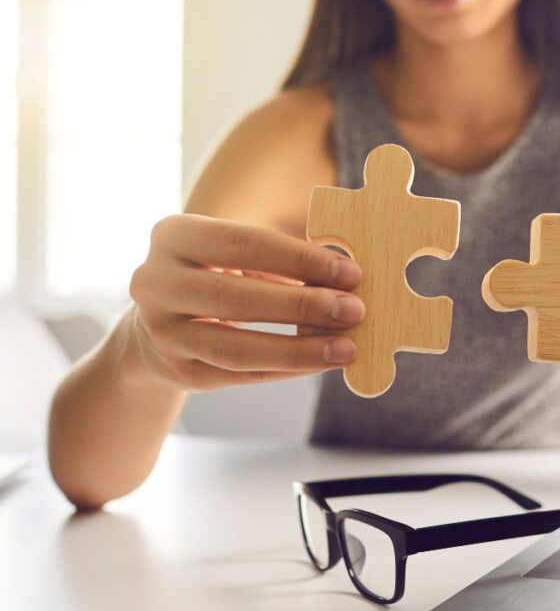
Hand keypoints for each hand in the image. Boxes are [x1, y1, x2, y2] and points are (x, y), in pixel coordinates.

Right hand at [128, 214, 363, 390]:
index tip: (350, 272)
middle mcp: (155, 283)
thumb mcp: (234, 255)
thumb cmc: (215, 276)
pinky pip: (242, 374)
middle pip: (237, 298)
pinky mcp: (178, 371)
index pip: (244, 243)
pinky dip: (288, 369)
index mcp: (173, 236)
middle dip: (303, 306)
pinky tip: (322, 362)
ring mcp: (162, 333)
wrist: (157, 325)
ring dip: (299, 349)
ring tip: (345, 347)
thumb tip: (345, 278)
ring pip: (237, 348)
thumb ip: (281, 260)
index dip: (301, 259)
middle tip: (353, 310)